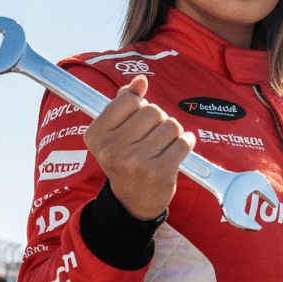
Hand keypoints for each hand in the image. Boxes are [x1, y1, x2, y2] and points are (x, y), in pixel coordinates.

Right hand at [84, 74, 195, 219]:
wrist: (133, 200)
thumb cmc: (126, 160)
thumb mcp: (116, 132)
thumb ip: (124, 103)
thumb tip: (140, 80)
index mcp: (96, 135)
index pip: (129, 100)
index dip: (139, 107)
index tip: (137, 123)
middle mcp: (112, 149)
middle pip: (152, 110)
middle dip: (158, 120)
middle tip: (152, 138)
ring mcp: (136, 161)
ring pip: (171, 124)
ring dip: (172, 132)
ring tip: (163, 146)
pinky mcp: (160, 171)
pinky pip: (184, 142)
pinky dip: (186, 142)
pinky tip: (178, 150)